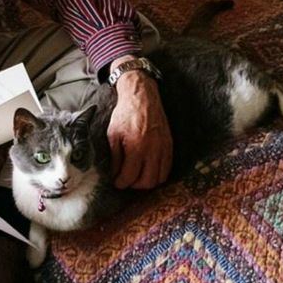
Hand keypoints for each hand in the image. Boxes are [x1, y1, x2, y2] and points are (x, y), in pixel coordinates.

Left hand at [106, 62, 172, 188]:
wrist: (142, 97)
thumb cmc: (125, 114)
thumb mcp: (113, 134)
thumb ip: (115, 157)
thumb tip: (115, 174)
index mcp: (136, 147)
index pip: (130, 176)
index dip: (121, 183)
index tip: (116, 182)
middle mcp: (152, 150)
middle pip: (146, 182)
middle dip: (134, 185)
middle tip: (126, 181)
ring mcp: (163, 148)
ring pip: (159, 178)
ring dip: (147, 182)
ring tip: (137, 177)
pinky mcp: (169, 145)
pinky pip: (167, 168)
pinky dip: (159, 175)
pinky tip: (149, 171)